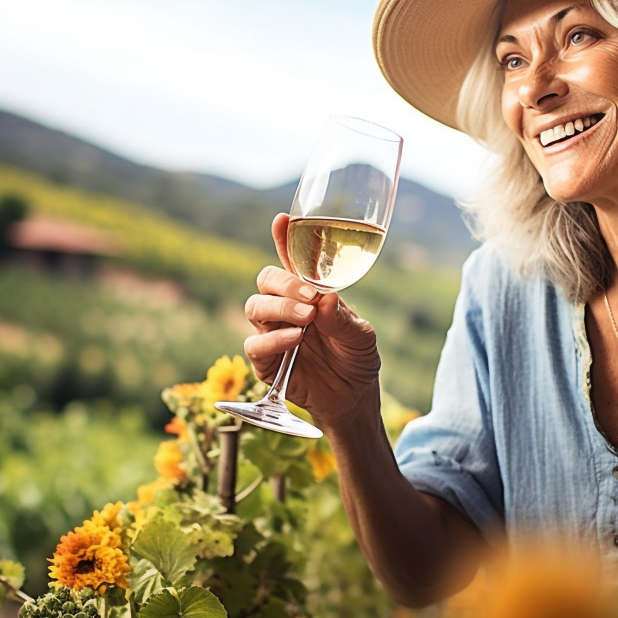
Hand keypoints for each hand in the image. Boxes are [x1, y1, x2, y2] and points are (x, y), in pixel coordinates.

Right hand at [243, 213, 381, 425]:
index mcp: (309, 292)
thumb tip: (326, 299)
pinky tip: (295, 339)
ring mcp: (272, 332)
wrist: (353, 398)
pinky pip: (255, 344)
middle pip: (266, 280)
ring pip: (255, 306)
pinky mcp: (265, 361)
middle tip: (309, 297)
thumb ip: (343, 319)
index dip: (284, 238)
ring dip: (280, 308)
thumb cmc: (357, 358)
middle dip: (283, 283)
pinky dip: (273, 339)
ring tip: (306, 319)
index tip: (282, 219)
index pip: (291, 260)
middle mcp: (286, 307)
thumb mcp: (362, 336)